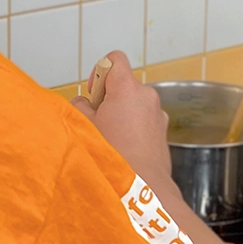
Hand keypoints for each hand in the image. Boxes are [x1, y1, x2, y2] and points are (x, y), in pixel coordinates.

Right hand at [69, 51, 173, 183]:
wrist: (142, 184)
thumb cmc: (113, 154)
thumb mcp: (84, 125)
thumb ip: (80, 106)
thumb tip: (84, 103)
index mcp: (128, 89)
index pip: (114, 59)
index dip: (99, 71)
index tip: (94, 93)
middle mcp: (148, 97)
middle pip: (123, 85)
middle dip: (108, 99)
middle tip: (98, 121)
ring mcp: (158, 114)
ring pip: (134, 105)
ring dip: (121, 114)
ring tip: (110, 138)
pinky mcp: (162, 131)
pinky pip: (143, 121)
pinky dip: (133, 127)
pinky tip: (123, 147)